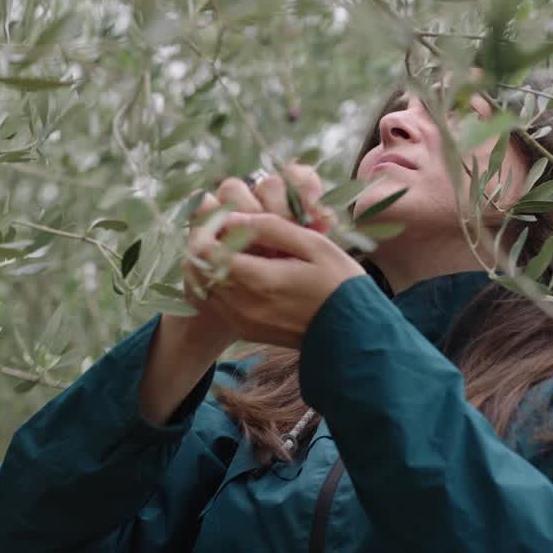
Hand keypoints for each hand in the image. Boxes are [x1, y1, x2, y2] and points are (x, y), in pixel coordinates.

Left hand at [202, 212, 364, 348]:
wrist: (354, 334)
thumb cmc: (340, 283)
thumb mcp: (313, 244)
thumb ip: (270, 228)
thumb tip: (232, 218)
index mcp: (260, 279)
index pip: (207, 250)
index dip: (207, 230)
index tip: (222, 219)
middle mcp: (243, 304)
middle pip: (198, 268)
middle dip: (203, 245)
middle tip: (222, 231)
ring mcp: (241, 320)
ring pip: (202, 286)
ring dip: (206, 264)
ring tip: (228, 249)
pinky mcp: (244, 330)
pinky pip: (213, 303)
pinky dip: (214, 284)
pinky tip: (235, 271)